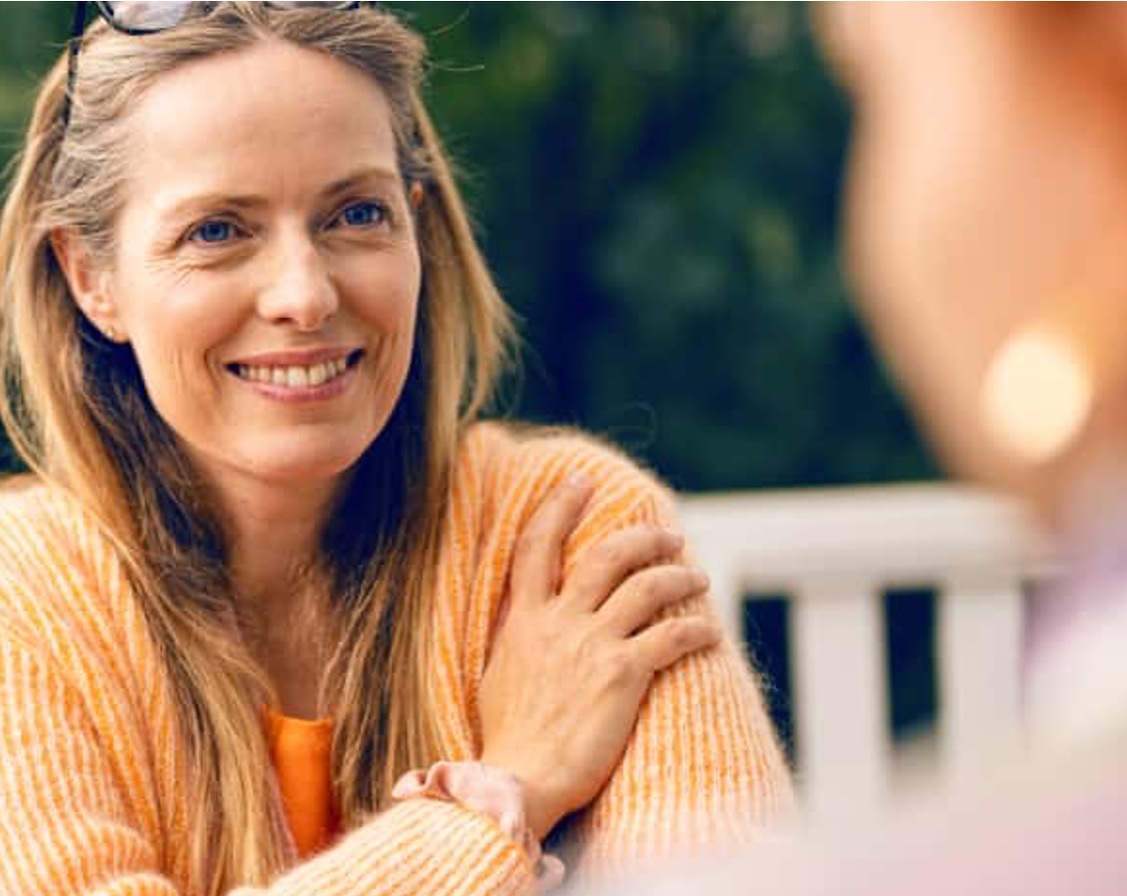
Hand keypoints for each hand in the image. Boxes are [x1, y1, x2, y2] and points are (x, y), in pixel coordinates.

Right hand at [479, 475, 719, 840]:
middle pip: (607, 555)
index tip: (580, 481)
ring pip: (648, 587)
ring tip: (697, 579)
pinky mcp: (623, 675)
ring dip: (680, 577)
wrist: (519, 780)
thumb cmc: (510, 738)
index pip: (537, 544)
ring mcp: (592, 645)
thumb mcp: (499, 673)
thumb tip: (530, 619)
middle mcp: (559, 622)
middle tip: (669, 534)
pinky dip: (697, 631)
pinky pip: (672, 638)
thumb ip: (519, 637)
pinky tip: (710, 633)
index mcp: (524, 619)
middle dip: (644, 537)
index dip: (560, 506)